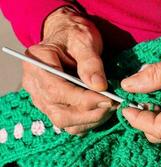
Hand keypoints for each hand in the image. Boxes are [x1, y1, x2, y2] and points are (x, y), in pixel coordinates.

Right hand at [22, 7, 113, 133]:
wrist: (68, 37)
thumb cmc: (75, 35)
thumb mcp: (84, 40)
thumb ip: (90, 62)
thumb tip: (99, 86)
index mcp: (37, 63)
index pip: (57, 91)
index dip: (83, 100)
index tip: (108, 99)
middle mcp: (34, 84)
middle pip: (59, 113)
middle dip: (89, 113)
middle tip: (113, 104)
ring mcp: (41, 98)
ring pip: (64, 122)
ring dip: (91, 119)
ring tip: (110, 106)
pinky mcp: (52, 107)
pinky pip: (69, 124)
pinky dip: (87, 122)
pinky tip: (101, 111)